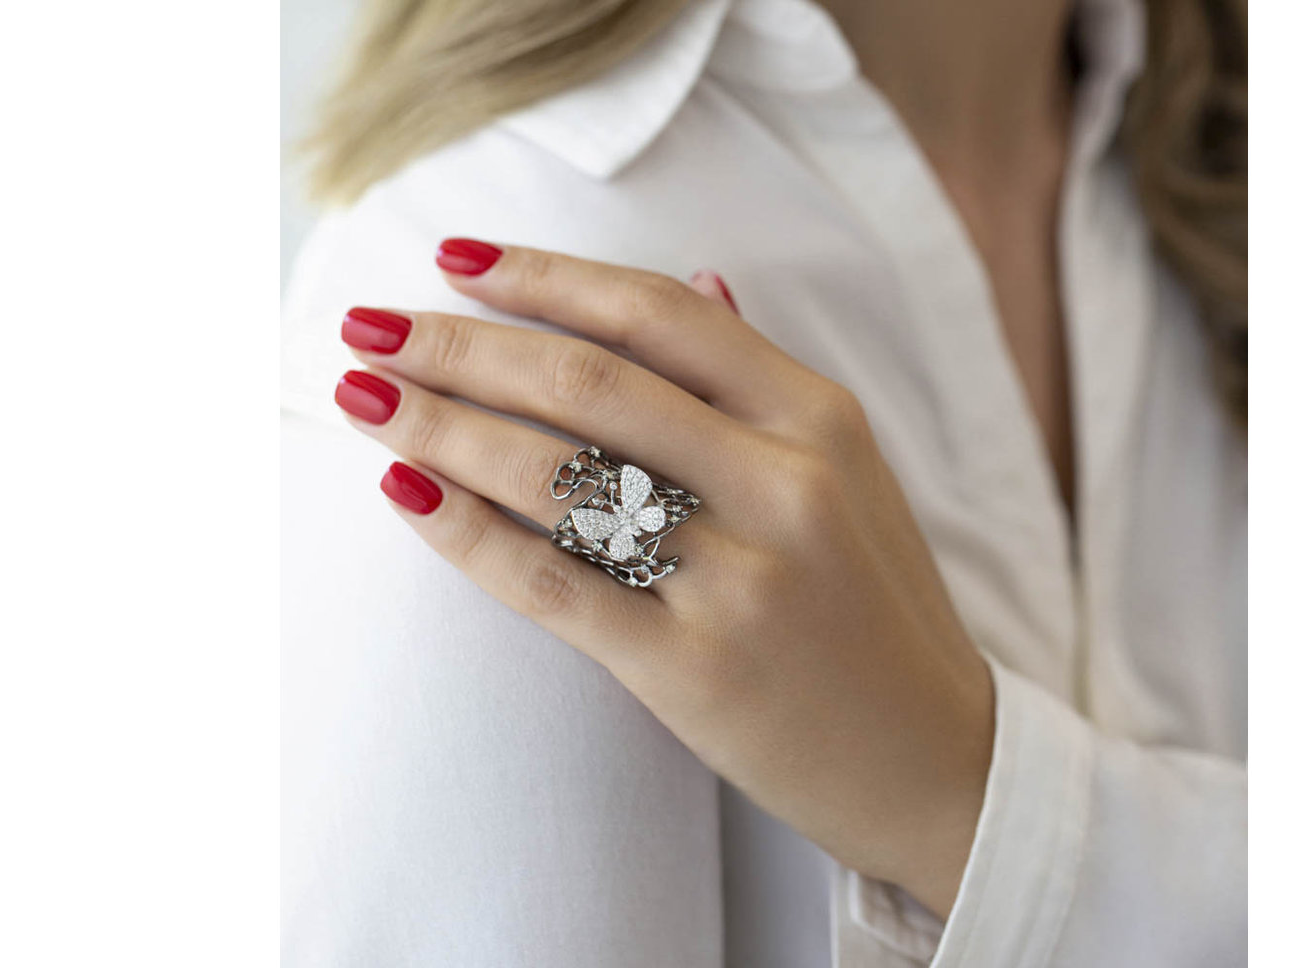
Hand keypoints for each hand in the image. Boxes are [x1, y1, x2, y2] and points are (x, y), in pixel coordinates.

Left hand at [333, 238, 994, 915]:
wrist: (937, 764)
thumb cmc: (876, 610)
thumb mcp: (852, 476)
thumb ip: (764, 379)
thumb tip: (697, 279)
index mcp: (821, 420)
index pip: (658, 315)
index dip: (543, 276)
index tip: (454, 258)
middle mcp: (783, 485)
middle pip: (587, 382)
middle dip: (460, 344)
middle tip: (370, 325)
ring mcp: (740, 580)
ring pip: (556, 475)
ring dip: (439, 424)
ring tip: (362, 395)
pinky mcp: (693, 669)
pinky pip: (550, 584)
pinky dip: (463, 531)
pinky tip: (403, 489)